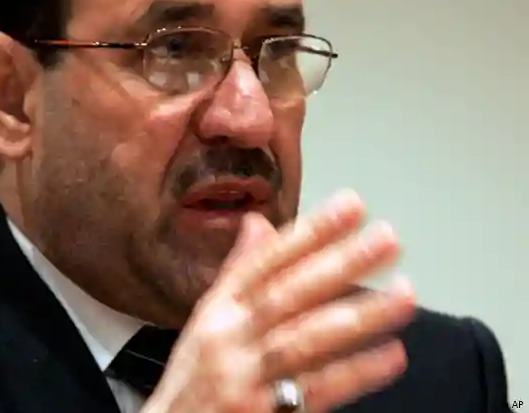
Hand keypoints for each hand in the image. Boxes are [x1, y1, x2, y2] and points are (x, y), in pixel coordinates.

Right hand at [141, 190, 414, 412]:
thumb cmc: (193, 376)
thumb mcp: (207, 317)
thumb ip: (238, 269)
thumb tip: (258, 222)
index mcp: (219, 308)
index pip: (268, 260)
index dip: (311, 231)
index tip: (349, 206)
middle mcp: (231, 336)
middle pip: (290, 293)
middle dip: (339, 263)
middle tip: (385, 238)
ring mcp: (245, 377)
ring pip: (305, 338)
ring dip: (358, 315)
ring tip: (404, 293)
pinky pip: (314, 392)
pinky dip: (354, 373)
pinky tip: (391, 355)